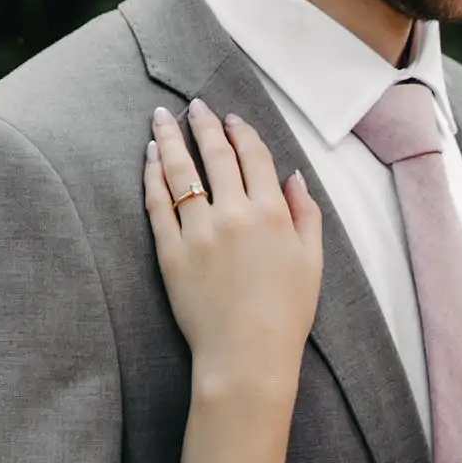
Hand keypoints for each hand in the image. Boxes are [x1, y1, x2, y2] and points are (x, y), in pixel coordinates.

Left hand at [144, 100, 322, 396]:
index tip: (231, 118)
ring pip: (179, 171)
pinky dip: (151, 176)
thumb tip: (294, 177)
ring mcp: (198, 232)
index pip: (254, 156)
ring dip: (169, 139)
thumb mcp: (312, 262)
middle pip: (214, 155)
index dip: (241, 132)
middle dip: (203, 124)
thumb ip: (305, 214)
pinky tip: (149, 158)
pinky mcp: (170, 252)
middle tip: (194, 106)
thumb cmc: (286, 314)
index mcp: (271, 213)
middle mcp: (233, 214)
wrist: (247, 356)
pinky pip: (157, 204)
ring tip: (161, 119)